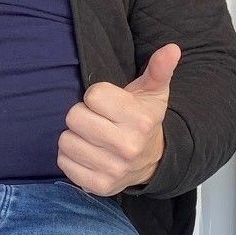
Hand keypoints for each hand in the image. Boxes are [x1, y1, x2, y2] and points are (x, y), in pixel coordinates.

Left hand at [57, 44, 179, 197]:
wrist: (152, 161)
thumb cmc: (144, 119)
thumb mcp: (153, 92)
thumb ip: (159, 68)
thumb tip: (172, 48)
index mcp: (140, 120)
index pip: (93, 95)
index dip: (97, 97)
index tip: (108, 105)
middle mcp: (127, 146)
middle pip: (74, 117)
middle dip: (82, 115)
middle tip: (98, 120)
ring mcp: (112, 169)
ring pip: (66, 141)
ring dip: (75, 136)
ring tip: (92, 136)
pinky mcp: (98, 186)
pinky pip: (64, 163)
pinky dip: (71, 157)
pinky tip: (88, 153)